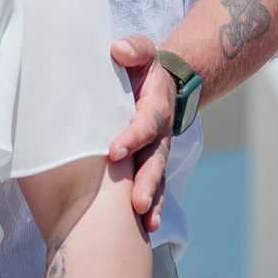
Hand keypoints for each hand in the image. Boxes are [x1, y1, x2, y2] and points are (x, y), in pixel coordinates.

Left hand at [106, 36, 173, 231]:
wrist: (163, 83)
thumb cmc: (142, 69)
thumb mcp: (141, 53)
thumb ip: (134, 49)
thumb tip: (118, 50)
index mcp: (154, 107)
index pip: (145, 124)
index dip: (132, 137)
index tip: (114, 152)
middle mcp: (159, 134)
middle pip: (155, 160)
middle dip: (147, 182)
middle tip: (137, 202)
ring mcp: (156, 153)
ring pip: (156, 179)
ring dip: (153, 200)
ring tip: (147, 221)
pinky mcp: (150, 165)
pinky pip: (154, 188)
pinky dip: (153, 207)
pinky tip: (147, 227)